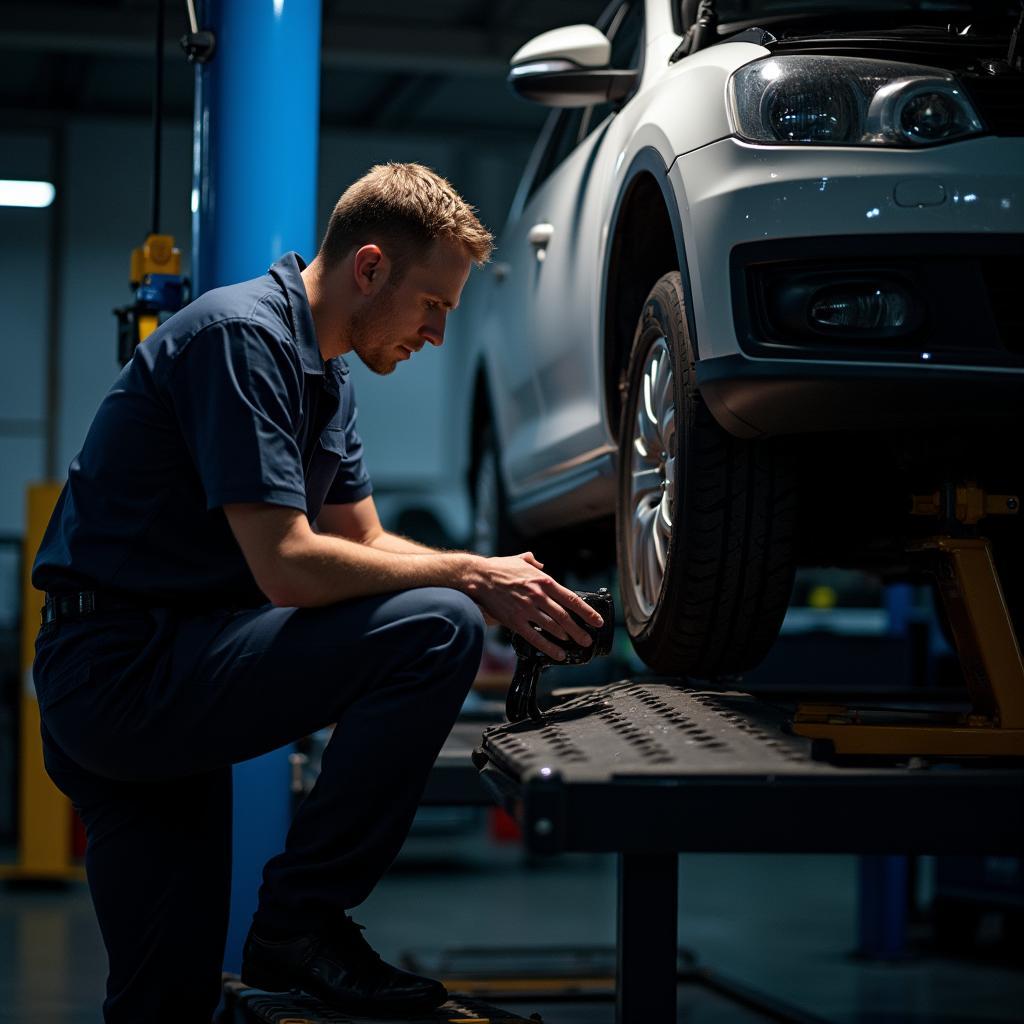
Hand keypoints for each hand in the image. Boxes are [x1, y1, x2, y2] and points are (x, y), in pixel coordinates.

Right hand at [465, 552, 604, 659]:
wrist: (479, 577)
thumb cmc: (499, 568)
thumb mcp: (521, 560)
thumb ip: (534, 563)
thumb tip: (541, 566)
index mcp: (543, 581)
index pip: (571, 599)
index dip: (587, 612)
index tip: (597, 621)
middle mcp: (538, 596)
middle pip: (565, 617)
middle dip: (579, 630)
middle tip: (588, 640)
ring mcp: (527, 609)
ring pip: (552, 627)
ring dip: (566, 638)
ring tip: (575, 644)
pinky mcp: (515, 621)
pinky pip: (535, 637)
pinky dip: (548, 647)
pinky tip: (557, 653)